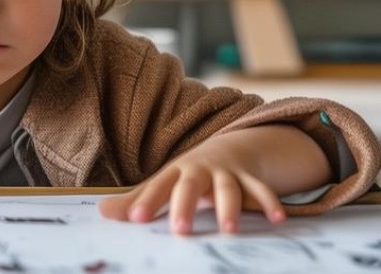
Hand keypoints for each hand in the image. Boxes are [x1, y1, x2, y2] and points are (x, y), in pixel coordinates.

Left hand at [99, 133, 287, 235]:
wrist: (227, 148)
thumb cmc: (187, 174)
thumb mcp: (163, 183)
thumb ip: (137, 200)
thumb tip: (102, 213)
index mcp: (175, 172)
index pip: (158, 187)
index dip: (147, 202)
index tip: (135, 220)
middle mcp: (200, 170)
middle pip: (191, 186)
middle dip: (185, 205)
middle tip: (180, 230)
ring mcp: (226, 173)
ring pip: (228, 188)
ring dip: (229, 207)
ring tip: (228, 229)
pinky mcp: (249, 179)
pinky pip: (261, 190)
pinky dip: (269, 202)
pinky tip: (278, 219)